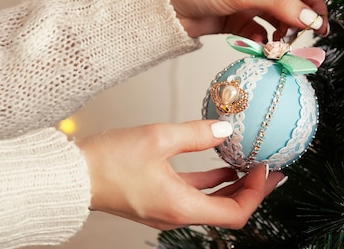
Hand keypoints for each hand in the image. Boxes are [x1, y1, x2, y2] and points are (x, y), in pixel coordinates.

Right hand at [75, 120, 284, 229]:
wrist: (72, 175)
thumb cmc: (108, 162)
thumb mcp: (159, 139)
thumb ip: (198, 134)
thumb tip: (226, 129)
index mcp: (182, 206)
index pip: (235, 213)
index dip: (257, 193)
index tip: (266, 168)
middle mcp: (178, 213)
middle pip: (228, 210)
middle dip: (253, 190)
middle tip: (271, 169)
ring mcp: (169, 208)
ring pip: (213, 202)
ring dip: (234, 185)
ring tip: (252, 164)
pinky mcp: (160, 198)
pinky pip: (196, 193)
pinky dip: (213, 182)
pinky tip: (224, 165)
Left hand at [160, 0, 327, 41]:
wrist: (164, 5)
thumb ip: (280, 4)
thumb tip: (311, 19)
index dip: (313, 3)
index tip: (321, 25)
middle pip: (291, 2)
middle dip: (297, 21)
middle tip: (301, 40)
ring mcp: (249, 0)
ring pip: (277, 19)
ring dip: (280, 34)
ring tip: (279, 46)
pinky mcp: (238, 19)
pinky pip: (260, 31)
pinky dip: (263, 41)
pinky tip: (260, 46)